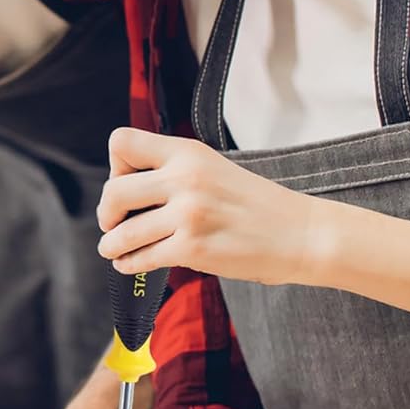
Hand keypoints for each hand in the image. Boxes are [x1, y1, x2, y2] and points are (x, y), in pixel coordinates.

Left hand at [98, 127, 321, 284]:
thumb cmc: (256, 204)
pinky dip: (129, 264)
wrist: (302, 234)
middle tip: (113, 223)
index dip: (116, 166)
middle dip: (107, 212)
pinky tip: (131, 264)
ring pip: (123, 231)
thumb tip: (125, 190)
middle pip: (114, 191)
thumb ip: (173, 171)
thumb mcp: (212, 168)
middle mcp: (185, 178)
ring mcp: (189, 214)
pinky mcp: (193, 248)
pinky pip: (142, 258)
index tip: (127, 184)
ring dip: (111, 244)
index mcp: (187, 152)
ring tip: (113, 249)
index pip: (122, 143)